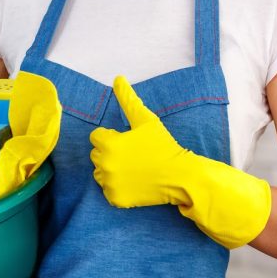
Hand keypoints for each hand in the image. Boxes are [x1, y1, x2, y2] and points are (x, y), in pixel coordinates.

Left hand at [89, 75, 189, 207]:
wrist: (179, 176)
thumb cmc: (163, 145)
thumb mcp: (146, 120)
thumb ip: (128, 99)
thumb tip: (117, 78)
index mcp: (108, 144)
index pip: (97, 136)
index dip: (113, 136)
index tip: (130, 141)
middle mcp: (104, 165)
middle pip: (97, 154)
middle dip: (110, 152)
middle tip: (134, 154)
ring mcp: (109, 184)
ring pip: (100, 172)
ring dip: (111, 169)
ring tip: (133, 167)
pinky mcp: (116, 199)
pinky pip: (108, 190)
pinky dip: (117, 187)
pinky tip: (134, 181)